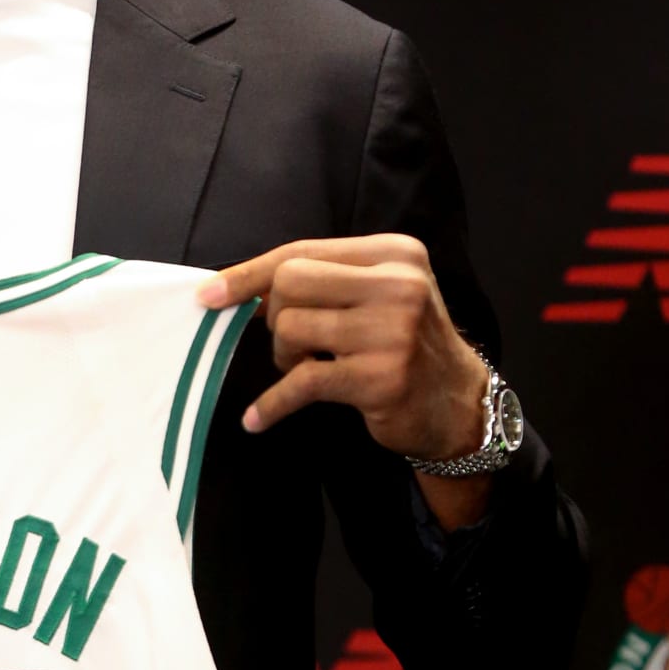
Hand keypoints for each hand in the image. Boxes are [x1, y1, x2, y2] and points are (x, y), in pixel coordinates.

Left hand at [200, 234, 487, 458]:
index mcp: (394, 253)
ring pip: (291, 328)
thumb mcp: (376, 296)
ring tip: (306, 368)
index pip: (302, 251)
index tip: (210, 294)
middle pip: (291, 283)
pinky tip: (257, 418)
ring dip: (285, 356)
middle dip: (276, 316)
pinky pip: (300, 383)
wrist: (458, 403)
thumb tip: (238, 290)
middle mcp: (399, 284)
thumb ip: (324, 283)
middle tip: (294, 343)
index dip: (250, 273)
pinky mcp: (379, 378)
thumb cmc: (404, 345)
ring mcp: (392, 331)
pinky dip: (271, 404)